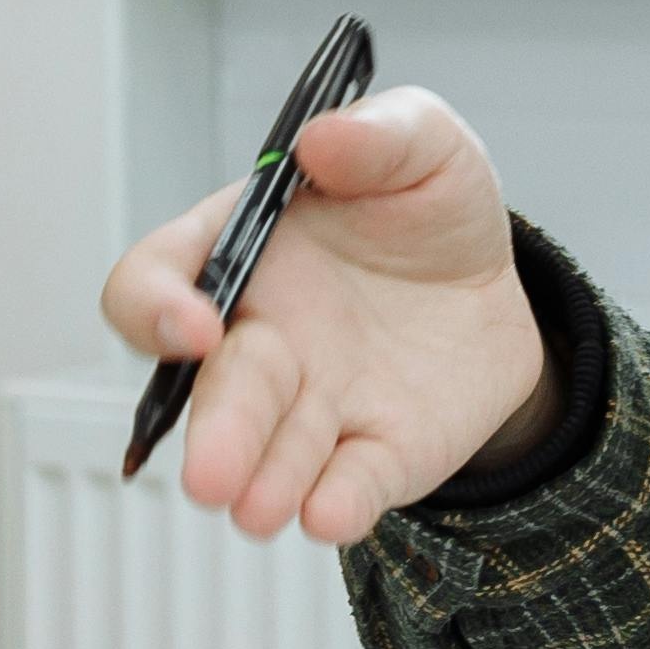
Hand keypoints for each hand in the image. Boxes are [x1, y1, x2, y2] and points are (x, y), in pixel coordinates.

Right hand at [98, 86, 551, 545]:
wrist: (496, 284)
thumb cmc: (424, 207)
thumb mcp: (422, 143)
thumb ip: (379, 134)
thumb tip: (321, 143)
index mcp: (240, 255)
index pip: (153, 282)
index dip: (155, 308)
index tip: (196, 326)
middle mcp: (261, 340)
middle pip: (214, 392)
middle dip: (214, 434)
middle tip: (210, 474)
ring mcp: (315, 406)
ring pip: (272, 453)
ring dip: (261, 484)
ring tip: (259, 511)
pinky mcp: (377, 454)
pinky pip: (348, 486)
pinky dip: (334, 505)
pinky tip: (329, 513)